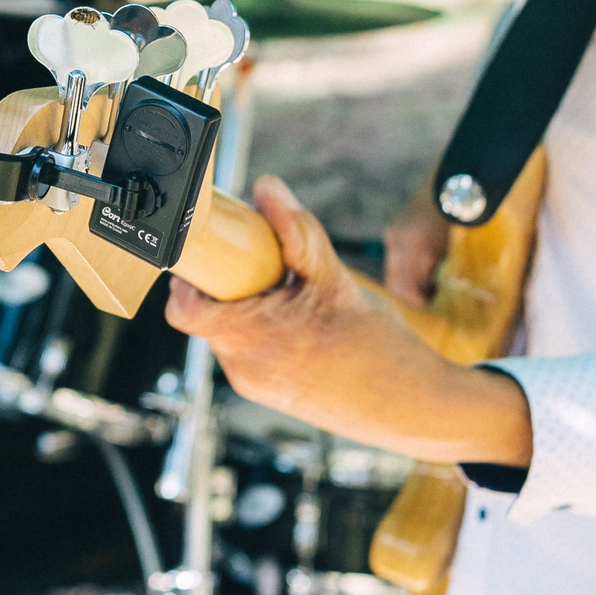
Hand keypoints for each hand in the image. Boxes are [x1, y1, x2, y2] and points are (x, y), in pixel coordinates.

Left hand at [167, 173, 532, 466]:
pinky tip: (299, 319)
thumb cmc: (379, 349)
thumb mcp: (334, 279)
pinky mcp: (267, 393)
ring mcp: (253, 385)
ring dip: (247, 304)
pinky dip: (261, 327)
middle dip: (229, 282)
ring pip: (227, 330)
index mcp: (252, 339)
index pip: (183, 308)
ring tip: (289, 293)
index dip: (189, 275)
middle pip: (207, 313)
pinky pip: (246, 349)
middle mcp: (242, 369)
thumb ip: (296, 232)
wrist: (412, 407)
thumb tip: (267, 188)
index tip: (212, 251)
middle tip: (263, 263)